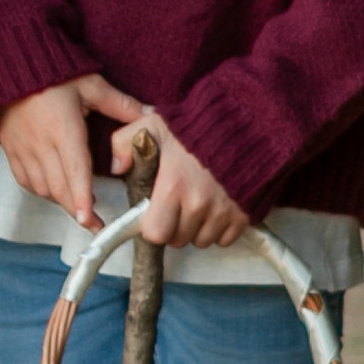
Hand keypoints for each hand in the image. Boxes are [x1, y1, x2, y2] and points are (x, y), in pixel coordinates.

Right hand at [0, 72, 146, 229]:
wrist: (12, 67)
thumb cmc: (54, 76)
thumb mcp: (91, 84)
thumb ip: (121, 104)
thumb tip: (152, 116)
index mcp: (63, 128)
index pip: (75, 170)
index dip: (82, 198)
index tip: (90, 220)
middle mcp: (41, 143)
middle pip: (59, 188)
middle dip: (77, 211)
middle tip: (96, 225)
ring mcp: (23, 149)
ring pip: (43, 188)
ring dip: (61, 201)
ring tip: (79, 205)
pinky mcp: (11, 151)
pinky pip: (26, 182)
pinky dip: (42, 191)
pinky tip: (55, 190)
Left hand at [116, 110, 248, 250]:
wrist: (246, 122)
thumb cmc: (196, 125)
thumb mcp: (153, 124)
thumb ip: (125, 142)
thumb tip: (117, 168)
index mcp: (173, 186)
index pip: (155, 233)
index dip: (154, 226)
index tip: (156, 213)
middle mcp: (199, 204)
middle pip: (179, 240)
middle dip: (175, 227)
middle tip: (178, 205)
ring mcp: (224, 212)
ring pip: (202, 241)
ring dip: (197, 229)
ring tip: (198, 204)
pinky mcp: (244, 215)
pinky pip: (225, 240)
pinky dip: (220, 230)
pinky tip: (217, 208)